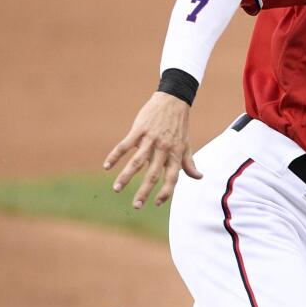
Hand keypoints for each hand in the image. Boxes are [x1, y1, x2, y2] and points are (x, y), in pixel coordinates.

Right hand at [103, 92, 203, 208]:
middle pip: (152, 174)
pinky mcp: (139, 130)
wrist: (173, 100)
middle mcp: (163, 149)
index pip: (172, 178)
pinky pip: (125, 145)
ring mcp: (150, 139)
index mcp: (175, 155)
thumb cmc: (179, 125)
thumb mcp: (187, 144)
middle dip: (144, 192)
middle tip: (136, 206)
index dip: (166, 192)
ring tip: (116, 189)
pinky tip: (107, 166)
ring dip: (126, 177)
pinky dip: (115, 155)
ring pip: (137, 162)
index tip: (156, 203)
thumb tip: (198, 177)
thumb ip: (189, 163)